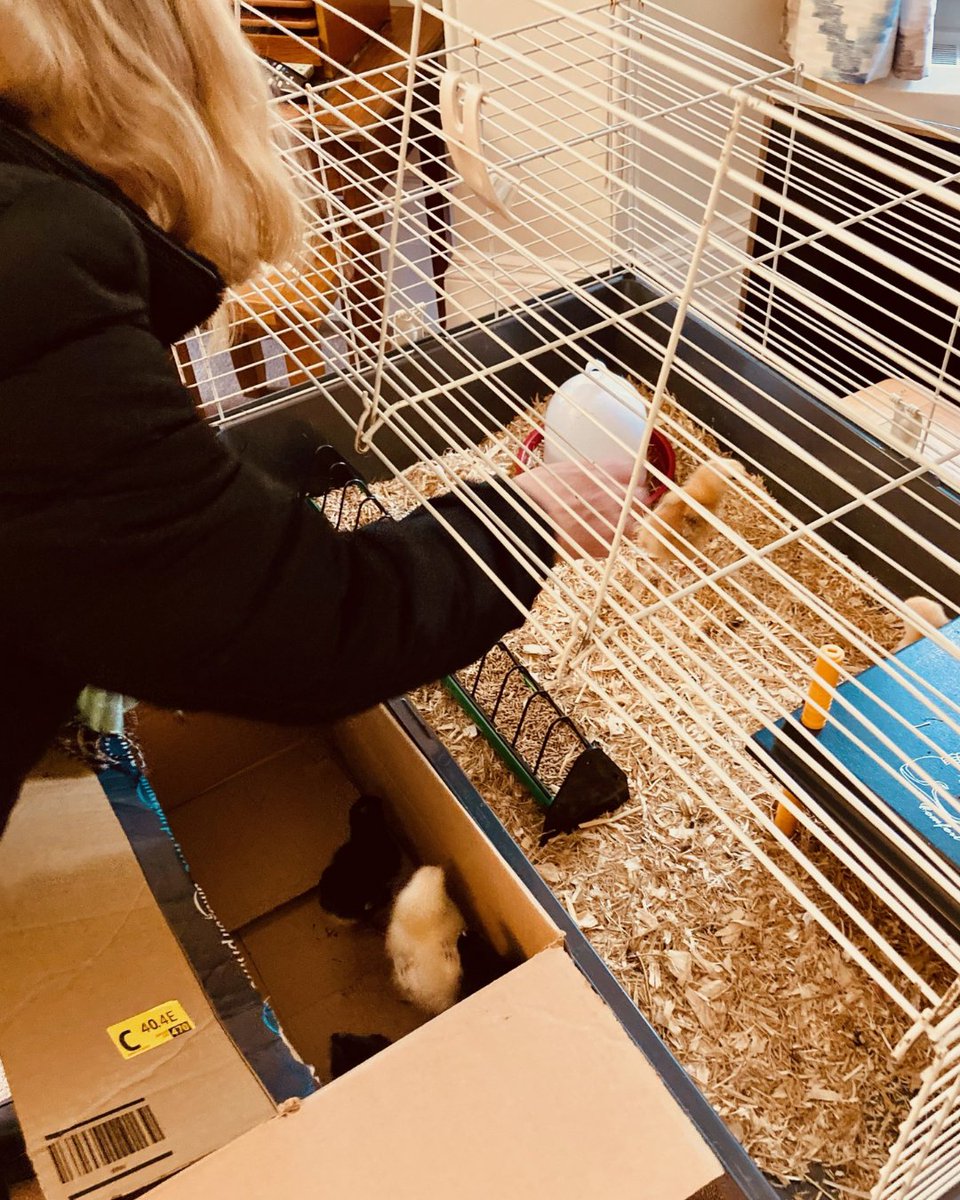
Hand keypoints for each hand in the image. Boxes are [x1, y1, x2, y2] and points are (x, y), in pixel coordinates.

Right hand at [514, 459, 647, 558]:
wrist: (523, 523)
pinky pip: (618, 541)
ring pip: (634, 520)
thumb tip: (598, 475)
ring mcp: (613, 521)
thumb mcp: (563, 469)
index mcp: (603, 472)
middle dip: (631, 499)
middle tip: (615, 503)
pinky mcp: (606, 545)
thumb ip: (589, 472)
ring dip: (624, 521)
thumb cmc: (534, 493)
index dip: (631, 478)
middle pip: (640, 496)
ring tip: (605, 523)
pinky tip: (594, 537)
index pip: (636, 471)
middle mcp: (614, 495)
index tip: (626, 482)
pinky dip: (610, 539)